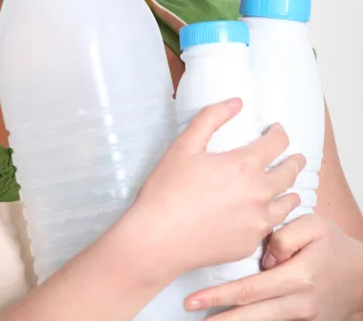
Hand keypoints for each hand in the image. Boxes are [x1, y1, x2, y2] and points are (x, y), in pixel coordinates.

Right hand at [131, 98, 304, 278]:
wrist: (158, 240)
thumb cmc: (168, 190)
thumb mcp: (184, 145)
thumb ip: (212, 118)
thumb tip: (237, 102)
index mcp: (244, 165)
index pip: (278, 143)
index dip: (280, 133)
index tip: (277, 131)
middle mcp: (259, 193)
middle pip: (290, 173)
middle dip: (294, 161)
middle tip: (295, 158)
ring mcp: (257, 222)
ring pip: (288, 203)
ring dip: (291, 190)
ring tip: (289, 188)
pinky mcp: (251, 244)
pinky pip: (272, 226)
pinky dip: (273, 216)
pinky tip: (266, 214)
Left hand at [185, 214, 362, 319]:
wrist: (360, 276)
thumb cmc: (333, 245)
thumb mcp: (314, 225)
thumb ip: (286, 235)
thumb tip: (265, 256)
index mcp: (299, 276)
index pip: (252, 289)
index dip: (221, 295)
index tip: (196, 298)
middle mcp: (298, 302)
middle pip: (251, 314)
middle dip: (218, 316)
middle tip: (190, 312)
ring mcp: (301, 316)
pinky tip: (232, 320)